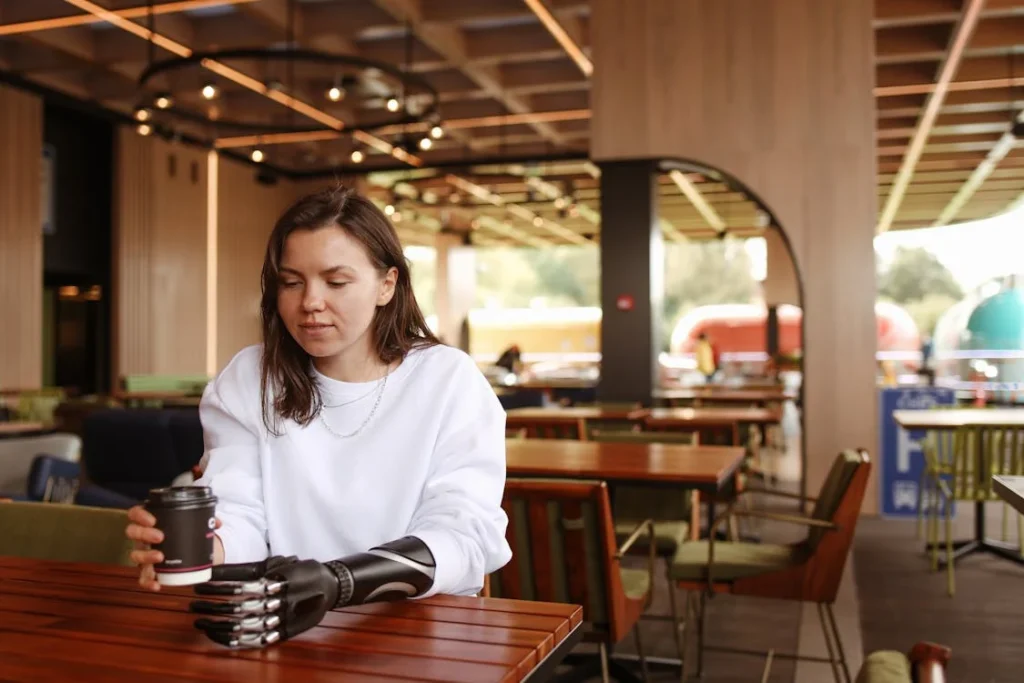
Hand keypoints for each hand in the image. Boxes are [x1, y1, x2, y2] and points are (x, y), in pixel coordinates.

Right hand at [125, 505, 221, 590]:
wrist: (187, 549)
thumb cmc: (183, 532)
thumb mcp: (192, 522)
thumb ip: (205, 520)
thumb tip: (216, 523)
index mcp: (150, 521)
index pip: (135, 513)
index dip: (140, 515)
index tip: (152, 520)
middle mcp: (143, 536)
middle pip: (133, 532)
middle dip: (144, 534)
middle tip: (160, 536)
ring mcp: (144, 552)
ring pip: (135, 554)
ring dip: (146, 556)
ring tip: (160, 556)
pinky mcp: (148, 569)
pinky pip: (142, 577)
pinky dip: (147, 581)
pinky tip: (156, 584)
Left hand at [189, 556, 338, 647]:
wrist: (331, 589)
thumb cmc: (305, 573)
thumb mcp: (286, 562)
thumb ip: (260, 568)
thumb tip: (222, 572)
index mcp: (280, 578)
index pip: (243, 579)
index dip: (220, 582)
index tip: (201, 582)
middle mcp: (281, 599)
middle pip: (239, 604)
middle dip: (213, 605)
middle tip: (193, 603)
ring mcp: (282, 618)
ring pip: (243, 625)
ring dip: (217, 624)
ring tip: (198, 620)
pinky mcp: (282, 633)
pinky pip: (252, 640)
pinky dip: (231, 639)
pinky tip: (215, 635)